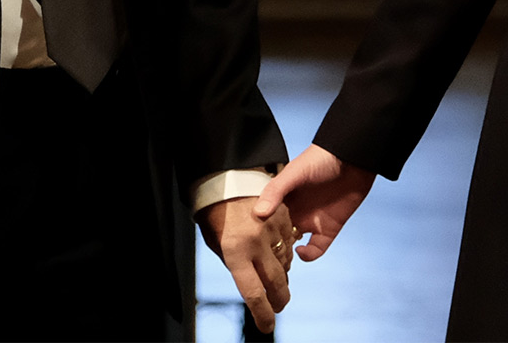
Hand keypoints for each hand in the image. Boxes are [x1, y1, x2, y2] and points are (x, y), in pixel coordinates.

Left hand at [198, 195, 293, 332]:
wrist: (227, 181)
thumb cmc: (216, 215)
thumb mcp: (219, 245)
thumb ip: (237, 265)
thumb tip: (255, 284)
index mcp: (235, 251)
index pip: (252, 292)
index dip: (262, 313)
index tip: (267, 326)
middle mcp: (256, 241)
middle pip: (275, 282)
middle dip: (279, 300)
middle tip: (278, 308)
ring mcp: (272, 228)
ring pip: (286, 264)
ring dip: (282, 275)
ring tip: (275, 280)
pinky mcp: (283, 217)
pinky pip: (290, 243)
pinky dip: (286, 253)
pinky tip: (277, 255)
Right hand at [255, 144, 375, 261]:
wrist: (353, 158)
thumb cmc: (321, 158)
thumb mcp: (294, 172)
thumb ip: (276, 191)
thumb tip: (258, 213)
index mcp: (281, 199)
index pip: (263, 220)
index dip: (256, 233)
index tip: (246, 244)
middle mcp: (293, 212)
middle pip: (276, 236)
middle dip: (269, 249)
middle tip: (259, 261)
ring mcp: (310, 221)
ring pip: (293, 246)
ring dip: (286, 256)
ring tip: (277, 263)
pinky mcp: (328, 229)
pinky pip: (316, 249)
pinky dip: (309, 255)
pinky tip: (301, 252)